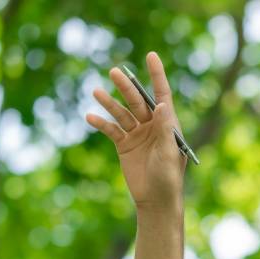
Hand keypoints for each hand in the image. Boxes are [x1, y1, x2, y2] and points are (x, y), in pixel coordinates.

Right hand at [86, 51, 185, 210]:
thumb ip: (165, 129)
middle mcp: (152, 126)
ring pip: (122, 113)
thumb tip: (163, 105)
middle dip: (126, 87)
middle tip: (114, 72)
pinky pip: (111, 130)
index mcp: (168, 125)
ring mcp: (137, 134)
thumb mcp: (168, 153)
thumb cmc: (168, 179)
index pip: (162, 95)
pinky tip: (90, 117)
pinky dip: (101, 123)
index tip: (151, 55)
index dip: (157, 75)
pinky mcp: (124, 145)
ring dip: (109, 103)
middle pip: (138, 100)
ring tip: (96, 92)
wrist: (155, 201)